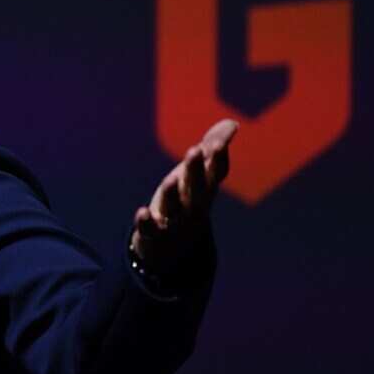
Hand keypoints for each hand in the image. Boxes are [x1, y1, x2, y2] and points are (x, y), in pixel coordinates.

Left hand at [130, 119, 237, 275]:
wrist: (174, 249)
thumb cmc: (187, 202)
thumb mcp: (200, 177)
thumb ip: (212, 151)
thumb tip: (232, 123)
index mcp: (205, 189)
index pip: (216, 174)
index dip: (218, 159)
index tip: (219, 143)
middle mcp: (192, 205)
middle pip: (196, 188)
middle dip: (195, 170)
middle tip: (195, 149)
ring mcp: (174, 221)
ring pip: (174, 207)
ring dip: (173, 194)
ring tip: (171, 179)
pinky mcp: (153, 234)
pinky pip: (150, 229)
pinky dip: (146, 222)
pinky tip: (142, 212)